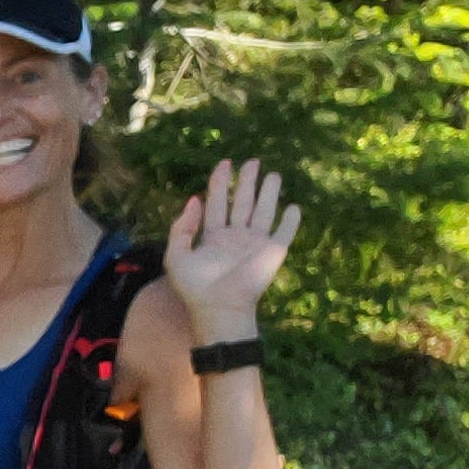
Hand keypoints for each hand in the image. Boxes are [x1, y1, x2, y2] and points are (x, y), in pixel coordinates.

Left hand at [165, 157, 301, 334]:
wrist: (219, 306)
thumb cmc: (195, 287)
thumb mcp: (176, 256)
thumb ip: (181, 228)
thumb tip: (193, 200)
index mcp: (213, 237)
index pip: (217, 203)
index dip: (220, 183)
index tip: (225, 163)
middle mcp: (236, 237)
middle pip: (242, 203)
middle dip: (246, 182)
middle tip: (252, 162)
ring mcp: (255, 243)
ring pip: (263, 211)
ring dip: (268, 193)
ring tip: (273, 175)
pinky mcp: (273, 251)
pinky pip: (284, 232)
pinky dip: (290, 220)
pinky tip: (292, 206)